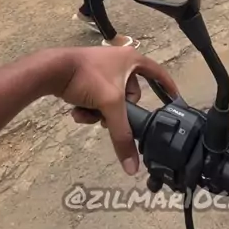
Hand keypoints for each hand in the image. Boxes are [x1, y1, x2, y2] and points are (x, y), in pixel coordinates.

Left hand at [58, 46, 177, 174]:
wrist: (52, 70)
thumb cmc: (88, 77)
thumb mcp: (110, 105)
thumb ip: (122, 135)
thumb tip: (133, 168)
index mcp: (132, 59)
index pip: (158, 73)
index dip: (168, 87)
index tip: (176, 100)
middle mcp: (119, 62)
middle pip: (131, 95)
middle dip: (118, 110)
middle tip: (108, 116)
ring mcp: (103, 70)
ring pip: (112, 100)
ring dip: (100, 112)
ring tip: (88, 114)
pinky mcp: (88, 78)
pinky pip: (97, 98)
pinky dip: (89, 107)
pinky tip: (78, 111)